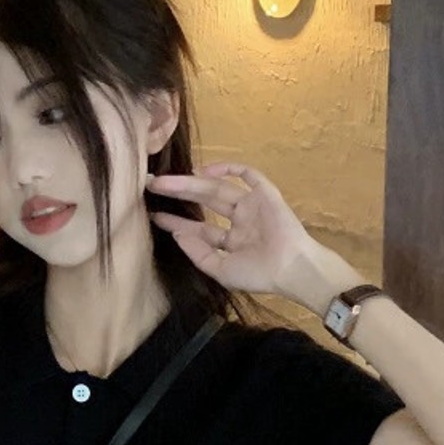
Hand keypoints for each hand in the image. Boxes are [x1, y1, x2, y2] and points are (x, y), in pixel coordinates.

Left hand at [147, 163, 319, 296]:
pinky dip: (227, 169)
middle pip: (204, 202)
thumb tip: (178, 234)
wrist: (291, 269)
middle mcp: (241, 221)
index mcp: (232, 242)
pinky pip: (247, 174)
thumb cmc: (259, 275)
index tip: (154, 215)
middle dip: (179, 194)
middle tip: (152, 186)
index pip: (199, 228)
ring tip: (166, 180)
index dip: (177, 221)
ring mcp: (253, 206)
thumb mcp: (221, 270)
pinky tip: (202, 171)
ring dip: (192, 182)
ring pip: (218, 188)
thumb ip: (198, 253)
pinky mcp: (265, 194)